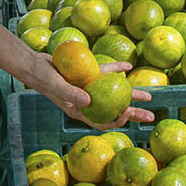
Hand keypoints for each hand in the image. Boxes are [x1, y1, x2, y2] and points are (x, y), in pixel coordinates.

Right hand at [24, 54, 154, 129]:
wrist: (35, 64)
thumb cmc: (43, 78)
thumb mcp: (57, 86)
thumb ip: (71, 94)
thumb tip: (89, 100)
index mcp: (79, 110)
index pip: (102, 121)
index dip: (116, 121)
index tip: (128, 116)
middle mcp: (87, 101)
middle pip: (114, 110)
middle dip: (133, 113)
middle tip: (150, 115)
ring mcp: (89, 88)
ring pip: (115, 93)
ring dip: (131, 93)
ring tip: (149, 94)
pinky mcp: (88, 74)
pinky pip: (106, 73)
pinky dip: (117, 70)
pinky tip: (128, 67)